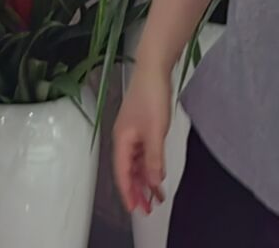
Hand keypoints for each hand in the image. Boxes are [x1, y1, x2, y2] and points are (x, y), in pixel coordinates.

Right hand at [113, 61, 172, 216]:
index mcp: (122, 140)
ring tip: (155, 196)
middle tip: (147, 208)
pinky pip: (142, 154)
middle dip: (137, 190)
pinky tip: (156, 175)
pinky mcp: (140, 128)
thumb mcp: (155, 131)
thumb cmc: (150, 95)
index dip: (128, 192)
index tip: (135, 209)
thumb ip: (153, 158)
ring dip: (144, 180)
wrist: (153, 70)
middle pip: (128, 171)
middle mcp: (124, 139)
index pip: (122, 173)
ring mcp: (132, 133)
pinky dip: (149, 166)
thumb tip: (153, 180)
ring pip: (135, 163)